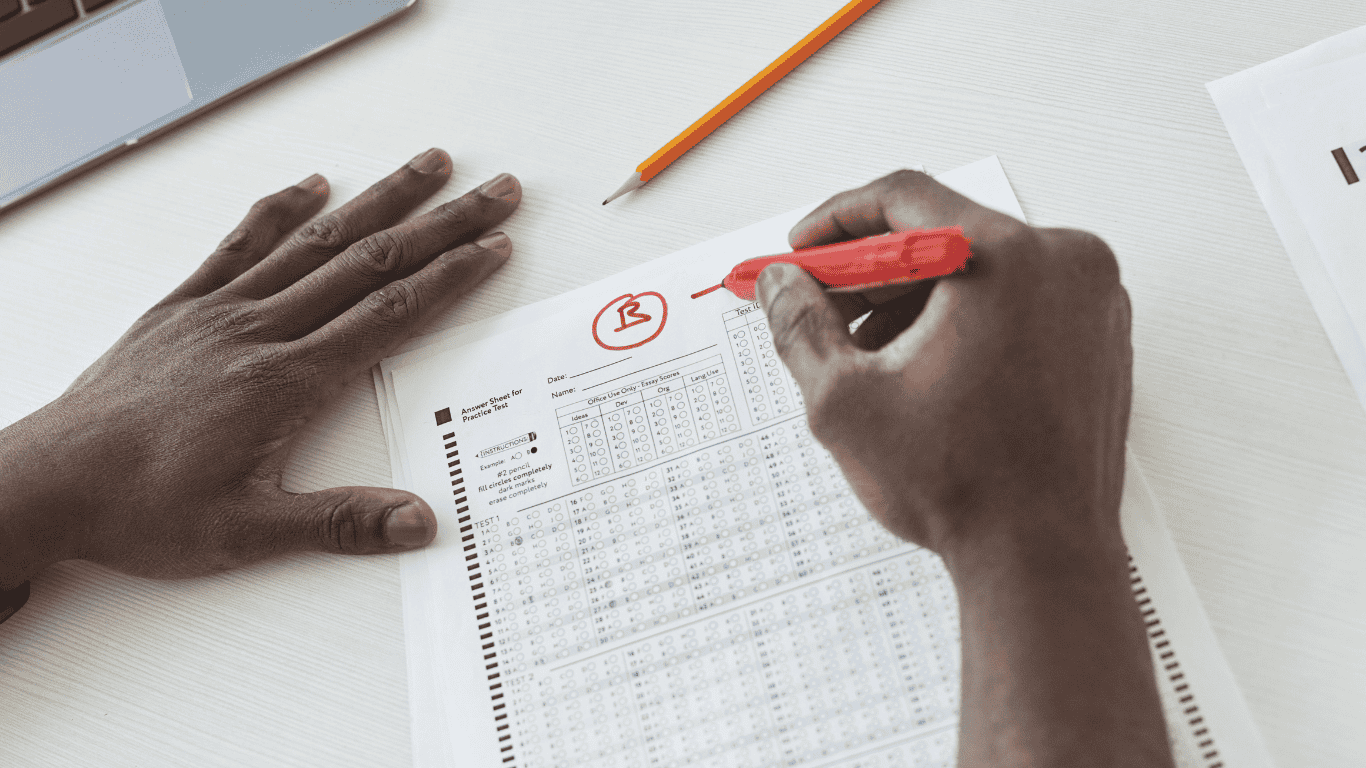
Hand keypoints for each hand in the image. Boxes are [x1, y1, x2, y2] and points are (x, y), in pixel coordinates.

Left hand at [0, 148, 518, 585]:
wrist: (50, 482)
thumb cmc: (140, 506)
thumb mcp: (247, 531)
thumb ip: (338, 523)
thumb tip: (416, 521)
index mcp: (285, 379)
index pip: (388, 314)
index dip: (449, 278)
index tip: (491, 248)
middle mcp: (260, 329)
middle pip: (370, 263)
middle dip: (441, 225)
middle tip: (493, 194)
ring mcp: (222, 310)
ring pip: (317, 241)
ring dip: (380, 200)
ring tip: (427, 166)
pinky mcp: (184, 306)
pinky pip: (242, 242)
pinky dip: (282, 210)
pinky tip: (311, 185)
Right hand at [759, 175, 1172, 767]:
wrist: (1042, 561)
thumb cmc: (963, 488)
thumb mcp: (845, 400)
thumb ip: (800, 325)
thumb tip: (780, 284)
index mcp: (1007, 260)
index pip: (905, 198)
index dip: (837, 220)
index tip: (803, 249)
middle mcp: (1063, 264)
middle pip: (944, 236)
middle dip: (870, 272)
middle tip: (818, 304)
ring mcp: (1091, 301)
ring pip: (980, 272)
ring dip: (913, 302)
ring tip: (864, 356)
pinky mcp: (1099, 338)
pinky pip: (1018, 302)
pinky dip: (963, 321)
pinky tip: (918, 370)